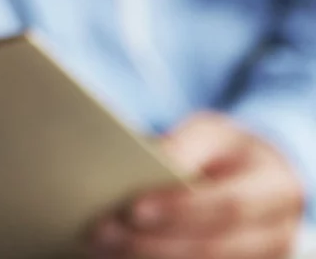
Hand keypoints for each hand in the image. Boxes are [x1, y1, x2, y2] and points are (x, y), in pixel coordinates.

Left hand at [88, 112, 305, 257]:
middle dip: (153, 244)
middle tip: (102, 232)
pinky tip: (122, 257)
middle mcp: (278, 234)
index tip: (134, 208)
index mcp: (275, 189)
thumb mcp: (212, 133)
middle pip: (213, 250)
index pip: (228, 205)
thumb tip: (148, 158)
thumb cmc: (226, 150)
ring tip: (102, 247)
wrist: (258, 177)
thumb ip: (184, 145)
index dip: (180, 209)